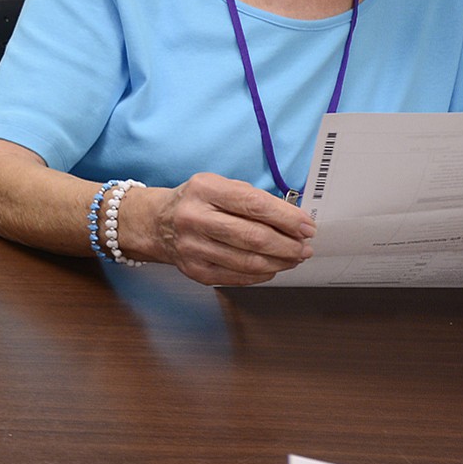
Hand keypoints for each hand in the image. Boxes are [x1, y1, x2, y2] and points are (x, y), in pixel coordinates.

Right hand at [129, 174, 314, 284]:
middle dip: (288, 245)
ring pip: (248, 261)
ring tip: (293, 257)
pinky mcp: (194, 270)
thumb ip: (253, 200)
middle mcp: (194, 218)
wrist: (156, 223)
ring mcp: (192, 247)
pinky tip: (271, 267)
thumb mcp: (219, 186)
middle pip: (253, 237)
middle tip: (304, 247)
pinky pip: (236, 277)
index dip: (287, 218)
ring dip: (279, 262)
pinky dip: (261, 274)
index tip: (307, 226)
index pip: (254, 205)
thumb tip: (293, 221)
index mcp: (204, 190)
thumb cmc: (196, 202)